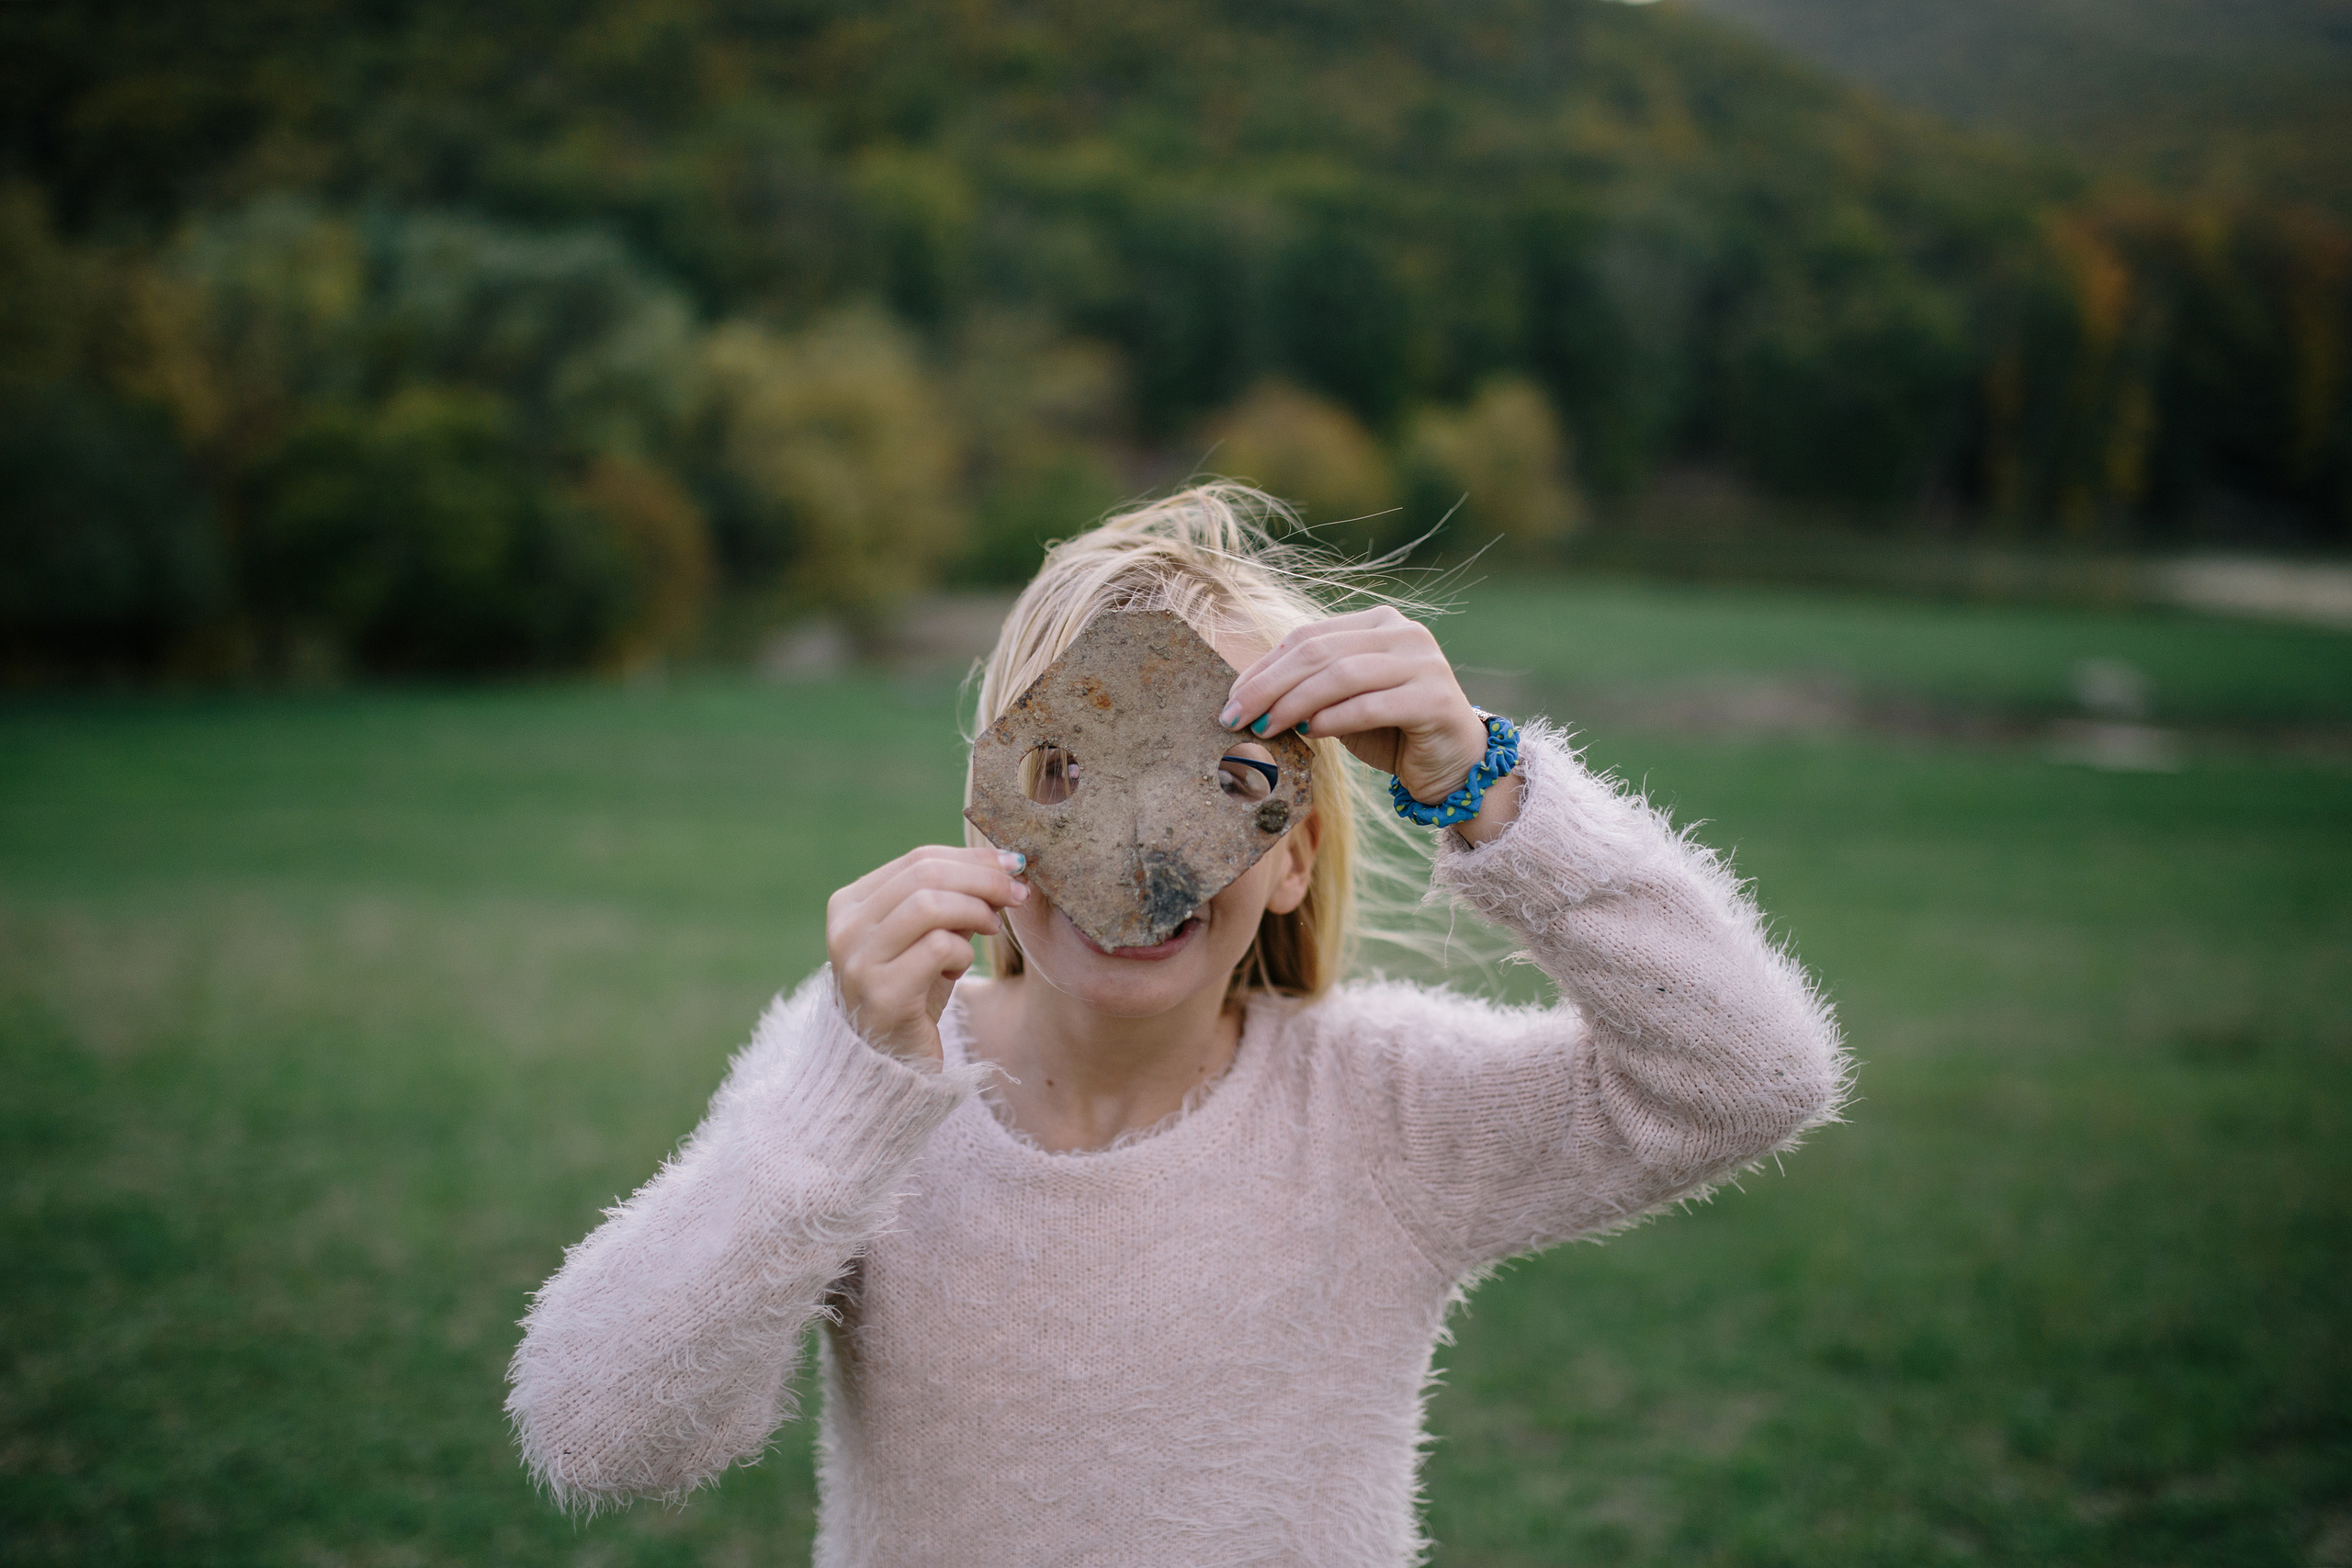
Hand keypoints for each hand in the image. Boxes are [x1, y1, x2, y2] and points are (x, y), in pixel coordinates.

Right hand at [827, 846, 1028, 1061]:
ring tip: (992, 928)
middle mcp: (846, 929)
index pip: (918, 860)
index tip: (1012, 866)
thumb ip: (954, 901)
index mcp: (850, 904)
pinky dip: (963, 951)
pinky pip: (938, 948)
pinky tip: (960, 968)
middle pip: (925, 875)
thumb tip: (1004, 866)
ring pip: (929, 905)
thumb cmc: (913, 993)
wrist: (888, 1064)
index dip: (973, 859)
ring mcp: (859, 962)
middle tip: (1018, 894)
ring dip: (976, 911)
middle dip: (983, 879)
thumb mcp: (928, 938)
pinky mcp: (883, 994)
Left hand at [1220, 606, 1489, 805]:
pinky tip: (1308, 733)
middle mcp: (1404, 633)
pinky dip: (1334, 718)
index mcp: (1379, 623)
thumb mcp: (1342, 703)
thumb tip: (1245, 697)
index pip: (1308, 637)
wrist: (1453, 765)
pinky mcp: (1436, 699)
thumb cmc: (1391, 731)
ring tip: (1266, 728)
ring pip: (1343, 675)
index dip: (1264, 668)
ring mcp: (1424, 663)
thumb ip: (1308, 689)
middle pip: (1320, 652)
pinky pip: (1372, 704)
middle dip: (1268, 686)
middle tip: (1234, 717)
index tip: (1230, 699)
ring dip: (1294, 703)